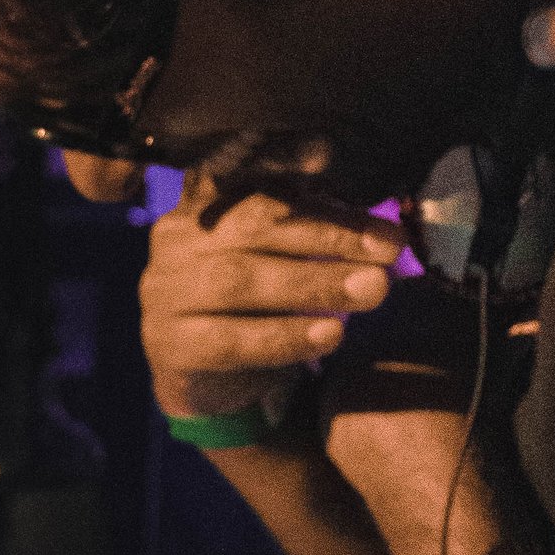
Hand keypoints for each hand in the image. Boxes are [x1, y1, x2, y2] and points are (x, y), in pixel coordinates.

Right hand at [140, 167, 399, 422]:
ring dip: (315, 283)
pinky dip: (286, 336)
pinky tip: (331, 334)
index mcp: (205, 203)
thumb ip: (314, 226)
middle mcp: (178, 238)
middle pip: (253, 226)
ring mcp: (166, 291)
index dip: (302, 180)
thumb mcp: (279, 254)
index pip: (258, 185)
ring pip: (241, 281)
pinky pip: (231, 340)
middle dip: (329, 234)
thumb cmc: (251, 301)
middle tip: (388, 248)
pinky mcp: (171, 344)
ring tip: (373, 288)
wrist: (201, 374)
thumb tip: (374, 216)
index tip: (349, 181)